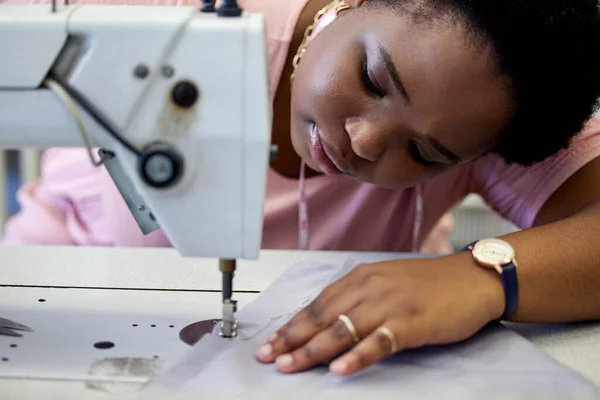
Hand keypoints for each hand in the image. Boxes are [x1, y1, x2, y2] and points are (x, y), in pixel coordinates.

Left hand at [255, 253, 504, 375]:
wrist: (473, 278)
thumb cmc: (430, 283)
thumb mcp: (387, 282)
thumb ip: (358, 298)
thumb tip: (329, 321)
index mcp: (361, 278)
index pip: (318, 304)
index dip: (293, 325)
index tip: (272, 342)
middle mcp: (369, 288)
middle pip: (323, 317)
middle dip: (292, 339)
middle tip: (269, 358)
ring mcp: (390, 305)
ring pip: (343, 330)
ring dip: (313, 350)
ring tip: (291, 366)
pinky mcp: (411, 323)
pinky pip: (378, 342)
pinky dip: (357, 357)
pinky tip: (339, 369)